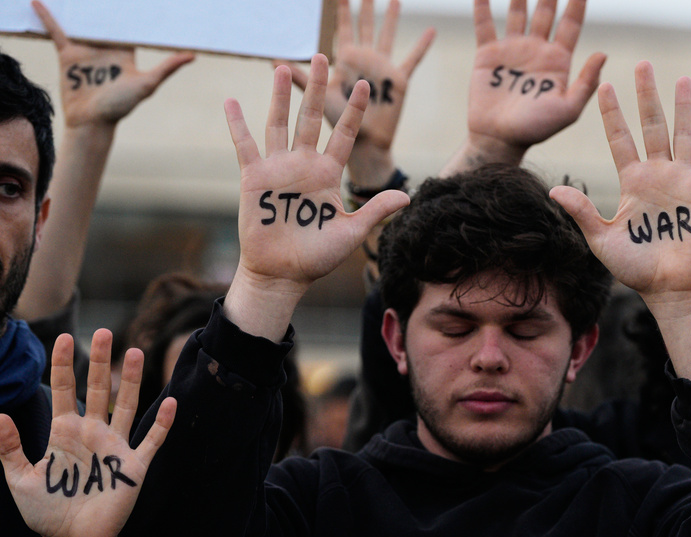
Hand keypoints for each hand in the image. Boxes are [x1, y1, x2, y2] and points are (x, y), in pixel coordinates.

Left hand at [0, 331, 175, 536]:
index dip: (63, 365)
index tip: (62, 338)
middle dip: (100, 361)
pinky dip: (162, 423)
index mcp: (64, 432)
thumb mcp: (19, 480)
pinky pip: (151, 440)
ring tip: (134, 352)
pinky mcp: (133, 466)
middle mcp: (92, 433)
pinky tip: (171, 402)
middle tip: (104, 332)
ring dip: (131, 381)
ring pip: (126, 406)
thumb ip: (8, 449)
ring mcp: (115, 447)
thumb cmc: (46, 512)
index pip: (64, 390)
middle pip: (98, 389)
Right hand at [33, 0, 192, 128]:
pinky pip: (56, 31)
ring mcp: (86, 50)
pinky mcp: (68, 55)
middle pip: (103, 21)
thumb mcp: (147, 84)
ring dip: (77, 7)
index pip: (128, 26)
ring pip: (80, 22)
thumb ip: (167, 68)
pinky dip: (48, 17)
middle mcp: (106, 48)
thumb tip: (192, 55)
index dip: (130, 10)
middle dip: (102, 5)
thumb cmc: (122, 106)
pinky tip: (38, 2)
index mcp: (124, 51)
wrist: (92, 121)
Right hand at [223, 56, 408, 338]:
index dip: (354, 111)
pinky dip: (237, 125)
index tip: (364, 86)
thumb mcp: (351, 232)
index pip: (345, 135)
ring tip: (282, 66)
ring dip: (280, 96)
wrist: (282, 274)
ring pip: (280, 123)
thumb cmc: (317, 257)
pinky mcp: (255, 178)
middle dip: (317, 89)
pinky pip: (245, 146)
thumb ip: (375, 211)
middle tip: (323, 56)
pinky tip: (232, 101)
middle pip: (312, 118)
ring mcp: (279, 169)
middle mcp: (305, 165)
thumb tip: (407, 197)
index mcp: (329, 174)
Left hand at [286, 0, 433, 180]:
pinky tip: (432, 30)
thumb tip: (275, 60)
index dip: (342, 9)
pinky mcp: (399, 81)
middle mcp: (363, 61)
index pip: (343, 27)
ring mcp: (382, 69)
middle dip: (365, 5)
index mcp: (344, 61)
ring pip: (387, 35)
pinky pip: (413, 59)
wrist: (362, 146)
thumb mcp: (318, 99)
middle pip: (365, 25)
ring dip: (391, 16)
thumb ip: (302, 79)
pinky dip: (422, 45)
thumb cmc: (337, 123)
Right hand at [462, 0, 603, 161]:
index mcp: (558, 60)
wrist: (499, 139)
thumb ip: (586, 83)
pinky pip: (485, 24)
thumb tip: (604, 53)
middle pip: (546, 9)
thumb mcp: (567, 109)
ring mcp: (512, 50)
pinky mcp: (488, 55)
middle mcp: (537, 49)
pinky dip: (483, 6)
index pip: (571, 22)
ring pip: (518, 10)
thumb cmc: (536, 129)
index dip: (577, 1)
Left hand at [551, 61, 690, 304]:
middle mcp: (657, 174)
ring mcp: (683, 180)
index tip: (605, 87)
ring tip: (682, 79)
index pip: (620, 139)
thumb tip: (554, 189)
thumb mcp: (602, 240)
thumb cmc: (635, 268)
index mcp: (632, 182)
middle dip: (647, 96)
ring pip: (684, 134)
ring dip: (684, 107)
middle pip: (652, 126)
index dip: (613, 114)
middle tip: (643, 64)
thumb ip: (583, 212)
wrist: (669, 287)